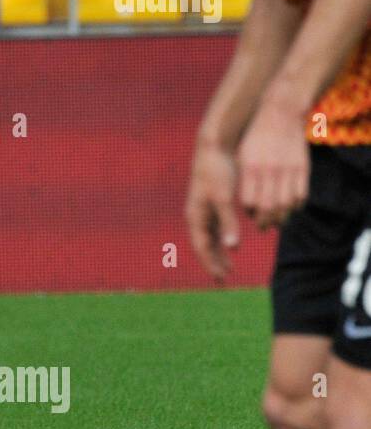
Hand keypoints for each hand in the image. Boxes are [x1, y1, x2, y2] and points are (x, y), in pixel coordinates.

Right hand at [185, 141, 239, 279]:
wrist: (215, 148)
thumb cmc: (217, 171)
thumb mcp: (223, 197)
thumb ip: (228, 222)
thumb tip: (233, 246)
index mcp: (195, 216)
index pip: (202, 247)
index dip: (211, 263)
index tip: (221, 278)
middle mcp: (196, 215)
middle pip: (204, 245)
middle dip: (213, 263)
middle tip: (224, 281)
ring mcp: (203, 209)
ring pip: (210, 238)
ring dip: (218, 253)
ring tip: (229, 268)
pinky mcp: (212, 202)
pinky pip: (216, 228)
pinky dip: (223, 239)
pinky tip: (231, 245)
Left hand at [237, 104, 309, 229]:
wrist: (280, 114)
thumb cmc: (256, 138)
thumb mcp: (243, 156)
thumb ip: (245, 180)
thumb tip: (249, 207)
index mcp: (250, 168)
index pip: (249, 201)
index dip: (250, 213)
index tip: (251, 217)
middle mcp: (269, 170)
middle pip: (269, 207)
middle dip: (265, 222)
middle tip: (263, 227)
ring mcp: (288, 169)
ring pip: (286, 204)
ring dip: (282, 218)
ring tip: (277, 221)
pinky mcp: (303, 167)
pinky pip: (301, 195)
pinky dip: (296, 206)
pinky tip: (290, 208)